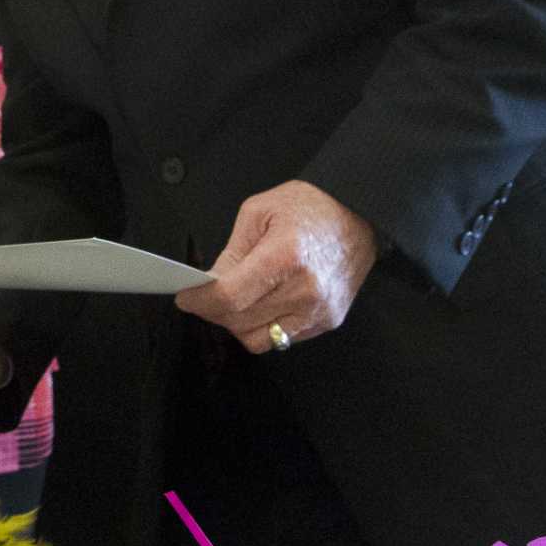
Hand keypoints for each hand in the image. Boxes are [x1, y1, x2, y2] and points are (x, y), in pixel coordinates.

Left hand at [173, 179, 377, 353]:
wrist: (360, 213)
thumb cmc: (310, 206)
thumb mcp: (258, 212)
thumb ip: (231, 252)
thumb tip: (210, 284)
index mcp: (285, 257)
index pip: (231, 297)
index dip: (201, 301)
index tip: (185, 298)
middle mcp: (306, 290)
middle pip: (241, 321)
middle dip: (213, 312)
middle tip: (204, 298)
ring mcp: (320, 310)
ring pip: (260, 339)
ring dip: (238, 325)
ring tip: (234, 303)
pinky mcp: (329, 320)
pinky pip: (283, 339)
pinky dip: (263, 327)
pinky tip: (261, 306)